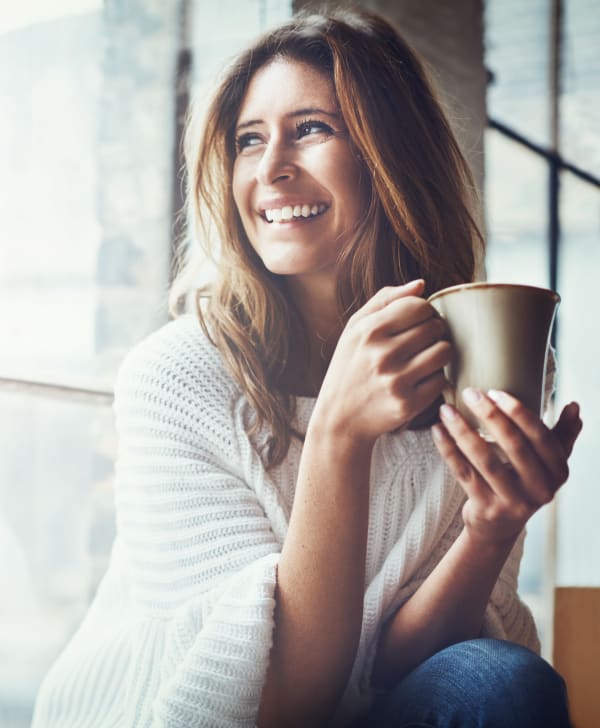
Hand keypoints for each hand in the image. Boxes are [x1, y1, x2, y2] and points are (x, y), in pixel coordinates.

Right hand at [314, 279, 450, 445]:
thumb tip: (420, 284)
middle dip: (434, 331)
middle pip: (435, 327)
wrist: (340, 418)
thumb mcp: (354, 329)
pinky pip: (441, 379)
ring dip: (440, 353)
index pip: (419, 306)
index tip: (418, 321)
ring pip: (444, 352)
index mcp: (369, 331)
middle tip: (423, 341)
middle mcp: (382, 355)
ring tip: (425, 357)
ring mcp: (396, 381)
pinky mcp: (408, 404)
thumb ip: (385, 300)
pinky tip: (419, 379)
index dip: (424, 311)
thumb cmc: (349, 367)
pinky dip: (435, 378)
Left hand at [432, 389, 581, 545]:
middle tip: (470, 393)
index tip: (496, 392)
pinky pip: (464, 473)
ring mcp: (512, 502)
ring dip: (463, 431)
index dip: (519, 413)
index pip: (541, 437)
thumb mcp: (548, 463)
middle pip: (514, 446)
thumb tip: (575, 406)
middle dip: (490, 416)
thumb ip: (562, 435)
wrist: (499, 527)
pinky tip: (438, 430)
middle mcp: (540, 489)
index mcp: (557, 472)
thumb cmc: (524, 483)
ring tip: (446, 410)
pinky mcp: (486, 508)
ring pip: (485, 460)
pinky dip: (448, 450)